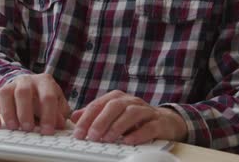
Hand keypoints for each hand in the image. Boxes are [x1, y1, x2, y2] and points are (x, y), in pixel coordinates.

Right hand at [0, 74, 70, 134]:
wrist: (28, 85)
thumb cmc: (44, 97)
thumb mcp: (56, 102)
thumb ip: (60, 113)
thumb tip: (60, 125)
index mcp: (44, 81)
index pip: (47, 96)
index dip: (48, 114)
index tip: (47, 131)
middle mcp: (26, 80)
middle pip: (23, 92)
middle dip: (25, 111)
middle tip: (28, 128)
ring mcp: (10, 86)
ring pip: (5, 94)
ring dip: (8, 112)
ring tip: (13, 127)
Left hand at [70, 90, 187, 144]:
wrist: (164, 121)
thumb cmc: (134, 119)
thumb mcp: (111, 115)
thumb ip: (94, 115)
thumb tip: (74, 117)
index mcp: (117, 98)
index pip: (98, 105)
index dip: (87, 118)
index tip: (78, 133)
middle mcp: (131, 101)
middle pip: (114, 106)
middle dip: (101, 121)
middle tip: (92, 136)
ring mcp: (146, 111)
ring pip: (131, 113)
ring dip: (117, 126)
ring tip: (108, 138)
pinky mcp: (158, 122)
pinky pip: (149, 127)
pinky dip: (138, 134)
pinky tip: (128, 141)